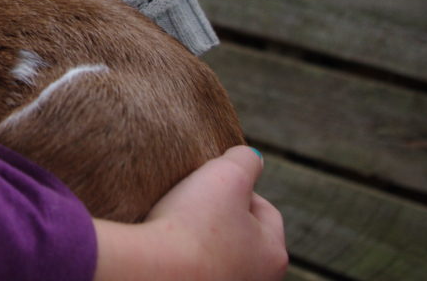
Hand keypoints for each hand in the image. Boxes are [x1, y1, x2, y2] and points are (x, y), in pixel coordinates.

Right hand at [93, 146, 287, 280]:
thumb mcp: (226, 175)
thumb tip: (251, 157)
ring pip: (218, 255)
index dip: (238, 188)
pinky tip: (166, 246)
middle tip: (194, 201)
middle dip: (221, 216)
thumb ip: (245, 159)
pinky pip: (194, 270)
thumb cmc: (193, 224)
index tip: (210, 182)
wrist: (152, 272)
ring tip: (177, 223)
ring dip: (202, 239)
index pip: (265, 210)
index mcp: (274, 255)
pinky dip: (184, 258)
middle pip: (242, 236)